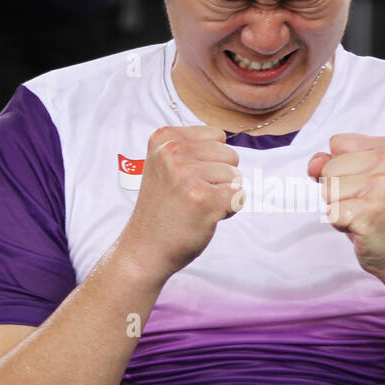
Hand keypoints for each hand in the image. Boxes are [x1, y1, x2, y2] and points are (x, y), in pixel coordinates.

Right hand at [118, 126, 241, 283]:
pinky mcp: (203, 199)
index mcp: (164, 138)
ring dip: (223, 195)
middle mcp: (173, 151)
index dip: (211, 161)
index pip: (217, 135)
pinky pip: (239, 196)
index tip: (187, 180)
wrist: (144, 249)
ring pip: (236, 175)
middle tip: (191, 197)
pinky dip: (229, 210)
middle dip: (220, 178)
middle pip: (230, 154)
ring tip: (196, 207)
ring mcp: (187, 175)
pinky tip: (204, 217)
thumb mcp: (167, 165)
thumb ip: (193, 148)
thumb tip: (230, 142)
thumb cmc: (164, 209)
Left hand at [308, 134, 384, 280]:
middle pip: (329, 168)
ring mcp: (383, 187)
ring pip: (327, 190)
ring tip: (361, 214)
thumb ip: (329, 162)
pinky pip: (331, 212)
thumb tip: (314, 165)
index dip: (339, 167)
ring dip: (337, 207)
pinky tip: (360, 227)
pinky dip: (339, 224)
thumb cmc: (374, 211)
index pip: (336, 143)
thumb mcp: (353, 177)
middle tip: (362, 204)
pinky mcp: (372, 213)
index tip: (362, 185)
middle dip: (337, 191)